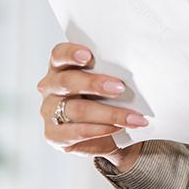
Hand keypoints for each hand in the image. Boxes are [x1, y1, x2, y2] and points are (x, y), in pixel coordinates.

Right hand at [37, 42, 147, 169]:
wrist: (109, 132)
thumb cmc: (108, 97)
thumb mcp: (109, 80)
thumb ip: (112, 72)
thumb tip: (139, 68)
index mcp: (61, 67)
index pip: (59, 54)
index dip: (71, 53)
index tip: (88, 56)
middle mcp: (51, 87)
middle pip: (67, 82)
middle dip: (95, 84)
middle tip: (120, 88)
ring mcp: (48, 111)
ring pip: (76, 109)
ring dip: (108, 113)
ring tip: (132, 117)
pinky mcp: (53, 134)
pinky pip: (76, 132)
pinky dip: (100, 130)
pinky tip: (117, 128)